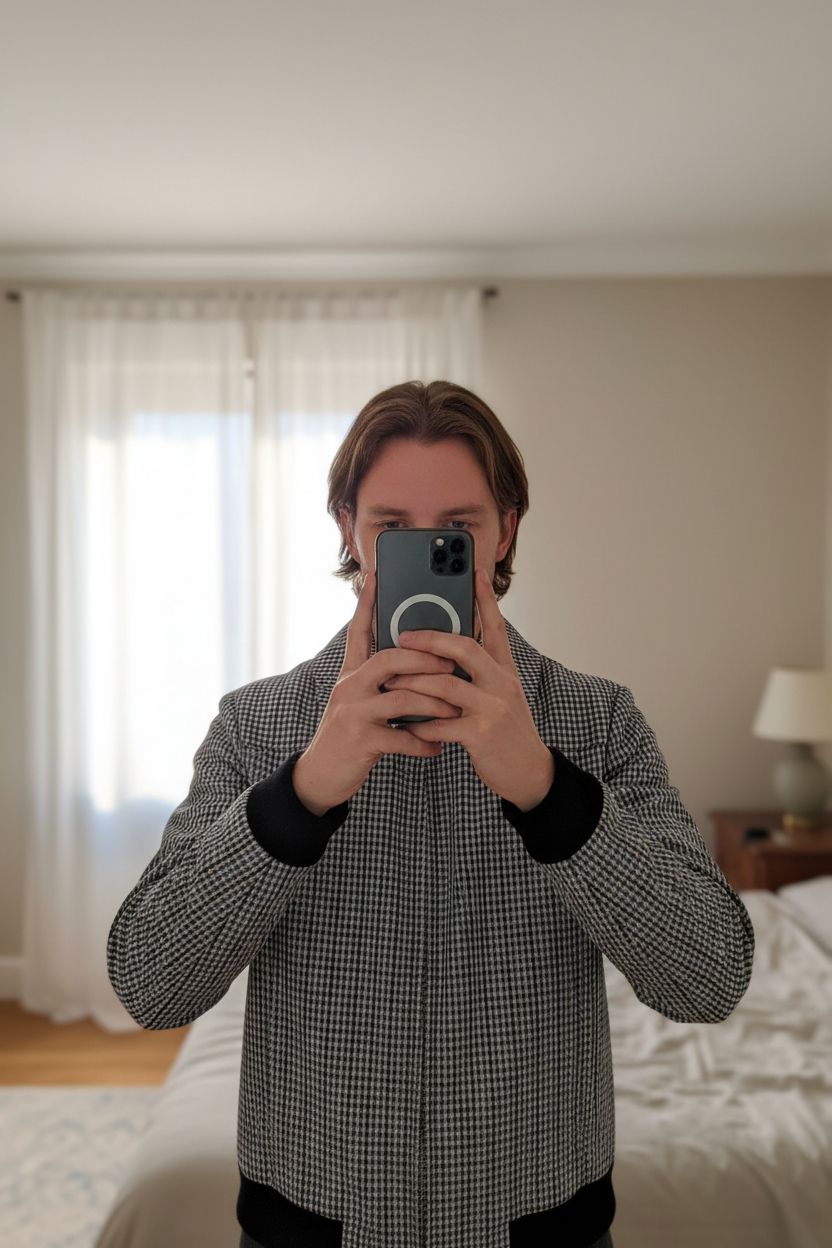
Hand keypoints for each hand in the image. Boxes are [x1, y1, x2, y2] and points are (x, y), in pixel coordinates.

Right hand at [292, 571, 462, 814]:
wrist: (320, 776)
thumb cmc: (349, 736)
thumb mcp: (359, 701)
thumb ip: (381, 682)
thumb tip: (415, 662)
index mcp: (352, 674)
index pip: (360, 631)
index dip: (368, 603)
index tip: (377, 575)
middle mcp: (350, 687)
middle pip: (389, 659)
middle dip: (425, 659)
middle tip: (451, 663)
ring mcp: (353, 713)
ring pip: (401, 697)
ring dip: (434, 703)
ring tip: (454, 711)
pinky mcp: (360, 741)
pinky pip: (401, 737)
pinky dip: (424, 742)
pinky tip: (438, 746)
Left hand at [381, 568, 554, 810]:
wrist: (530, 773)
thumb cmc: (507, 732)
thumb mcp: (502, 695)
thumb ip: (480, 674)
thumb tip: (447, 655)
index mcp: (504, 671)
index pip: (495, 627)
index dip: (484, 599)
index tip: (474, 572)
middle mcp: (501, 683)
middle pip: (465, 648)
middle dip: (430, 639)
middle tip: (402, 637)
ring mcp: (493, 708)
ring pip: (446, 685)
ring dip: (414, 683)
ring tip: (391, 683)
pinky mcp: (482, 734)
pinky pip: (442, 724)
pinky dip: (421, 724)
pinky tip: (408, 726)